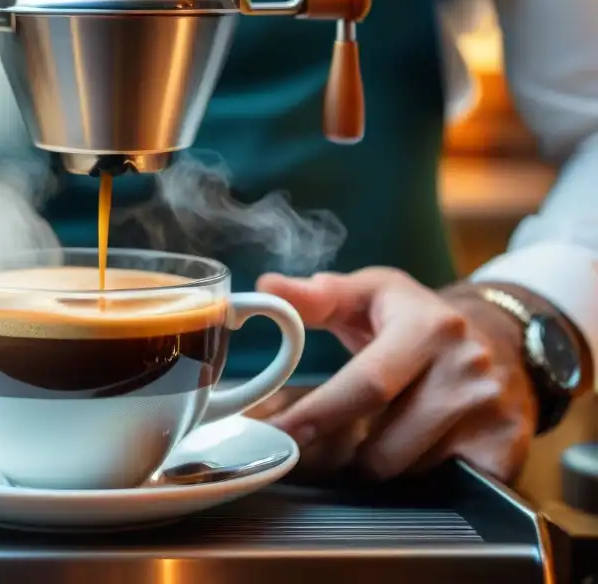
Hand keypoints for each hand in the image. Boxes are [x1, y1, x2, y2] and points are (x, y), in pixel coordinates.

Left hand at [258, 268, 538, 482]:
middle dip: (343, 453)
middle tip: (324, 443)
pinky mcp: (508, 448)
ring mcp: (491, 412)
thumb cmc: (418, 318)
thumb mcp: (372, 293)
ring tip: (378, 434)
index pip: (367, 385)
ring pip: (408, 472)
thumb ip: (317, 295)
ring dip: (381, 464)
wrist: (502, 339)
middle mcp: (466, 369)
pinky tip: (416, 451)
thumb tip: (267, 288)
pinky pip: (444, 486)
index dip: (319, 415)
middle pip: (383, 446)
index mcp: (428, 327)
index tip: (282, 434)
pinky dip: (420, 478)